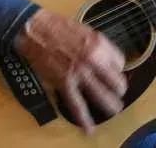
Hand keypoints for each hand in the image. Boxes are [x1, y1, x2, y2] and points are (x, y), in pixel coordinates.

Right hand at [13, 9, 126, 134]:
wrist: (35, 29)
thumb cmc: (57, 27)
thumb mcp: (85, 30)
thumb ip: (98, 46)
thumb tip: (106, 59)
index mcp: (99, 45)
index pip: (120, 63)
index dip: (116, 68)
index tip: (112, 70)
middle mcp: (94, 60)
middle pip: (118, 83)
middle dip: (118, 89)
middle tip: (115, 91)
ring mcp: (80, 74)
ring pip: (105, 97)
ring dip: (111, 106)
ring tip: (113, 109)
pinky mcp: (65, 84)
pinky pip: (78, 106)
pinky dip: (84, 120)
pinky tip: (89, 129)